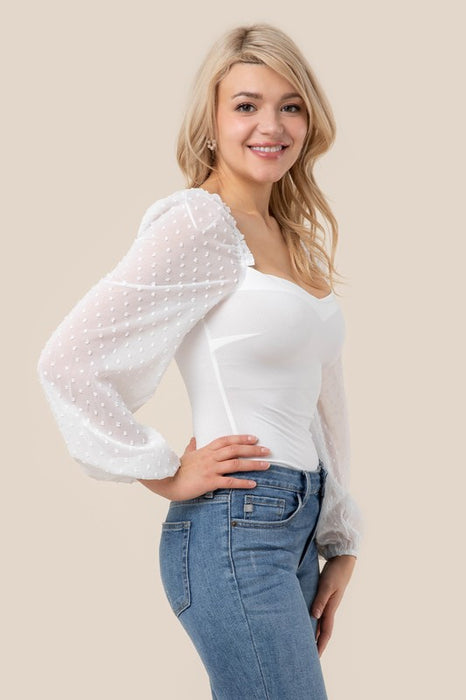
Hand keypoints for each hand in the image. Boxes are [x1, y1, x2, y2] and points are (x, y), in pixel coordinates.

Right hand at [138, 434, 270, 499]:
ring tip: (266, 465)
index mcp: (205, 450)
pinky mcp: (209, 482)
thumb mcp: (185, 455)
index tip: (254, 438)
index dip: (241, 438)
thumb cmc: (175, 469)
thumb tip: (193, 439)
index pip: (226, 440)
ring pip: (235, 464)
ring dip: (252, 464)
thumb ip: (192, 447)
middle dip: (253, 449)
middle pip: (235, 450)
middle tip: (267, 450)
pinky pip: (229, 482)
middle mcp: (210, 457)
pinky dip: (243, 482)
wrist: (166, 481)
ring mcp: (210, 469)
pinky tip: (253, 483)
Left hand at [311, 555, 356, 656]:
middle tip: (309, 657)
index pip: (325, 632)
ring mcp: (328, 603)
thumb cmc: (335, 572)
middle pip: (323, 631)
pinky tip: (307, 621)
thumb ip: (320, 600)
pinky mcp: (325, 596)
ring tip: (306, 643)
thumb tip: (314, 616)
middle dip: (317, 644)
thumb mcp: (327, 586)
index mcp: (331, 608)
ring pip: (320, 623)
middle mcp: (329, 608)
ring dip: (314, 633)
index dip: (320, 645)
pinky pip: (318, 612)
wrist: (343, 560)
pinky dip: (313, 620)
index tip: (315, 658)